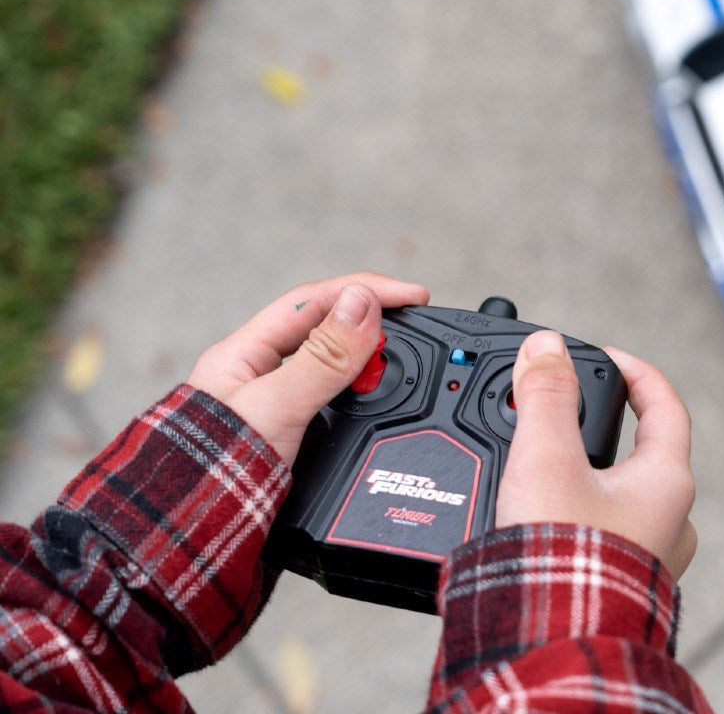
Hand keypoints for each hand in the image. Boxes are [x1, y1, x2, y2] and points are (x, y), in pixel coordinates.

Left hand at [186, 272, 429, 466]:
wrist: (194, 549)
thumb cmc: (210, 477)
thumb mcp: (276, 407)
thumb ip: (323, 357)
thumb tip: (363, 304)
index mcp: (243, 355)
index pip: (313, 302)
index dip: (365, 291)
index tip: (412, 297)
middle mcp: (258, 378)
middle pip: (325, 332)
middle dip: (370, 325)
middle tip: (413, 331)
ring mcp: (275, 412)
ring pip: (332, 372)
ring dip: (366, 365)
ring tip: (401, 366)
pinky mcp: (291, 446)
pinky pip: (334, 410)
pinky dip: (362, 404)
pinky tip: (378, 407)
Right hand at [495, 331, 697, 578]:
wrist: (553, 643)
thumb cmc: (565, 559)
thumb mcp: (547, 457)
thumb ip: (545, 395)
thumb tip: (546, 347)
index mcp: (666, 482)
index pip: (665, 405)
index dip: (635, 371)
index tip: (604, 356)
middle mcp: (670, 520)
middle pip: (644, 450)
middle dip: (604, 423)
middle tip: (563, 410)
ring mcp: (648, 555)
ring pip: (624, 494)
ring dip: (589, 469)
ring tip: (545, 460)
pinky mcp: (619, 581)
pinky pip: (606, 529)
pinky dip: (579, 508)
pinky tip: (543, 511)